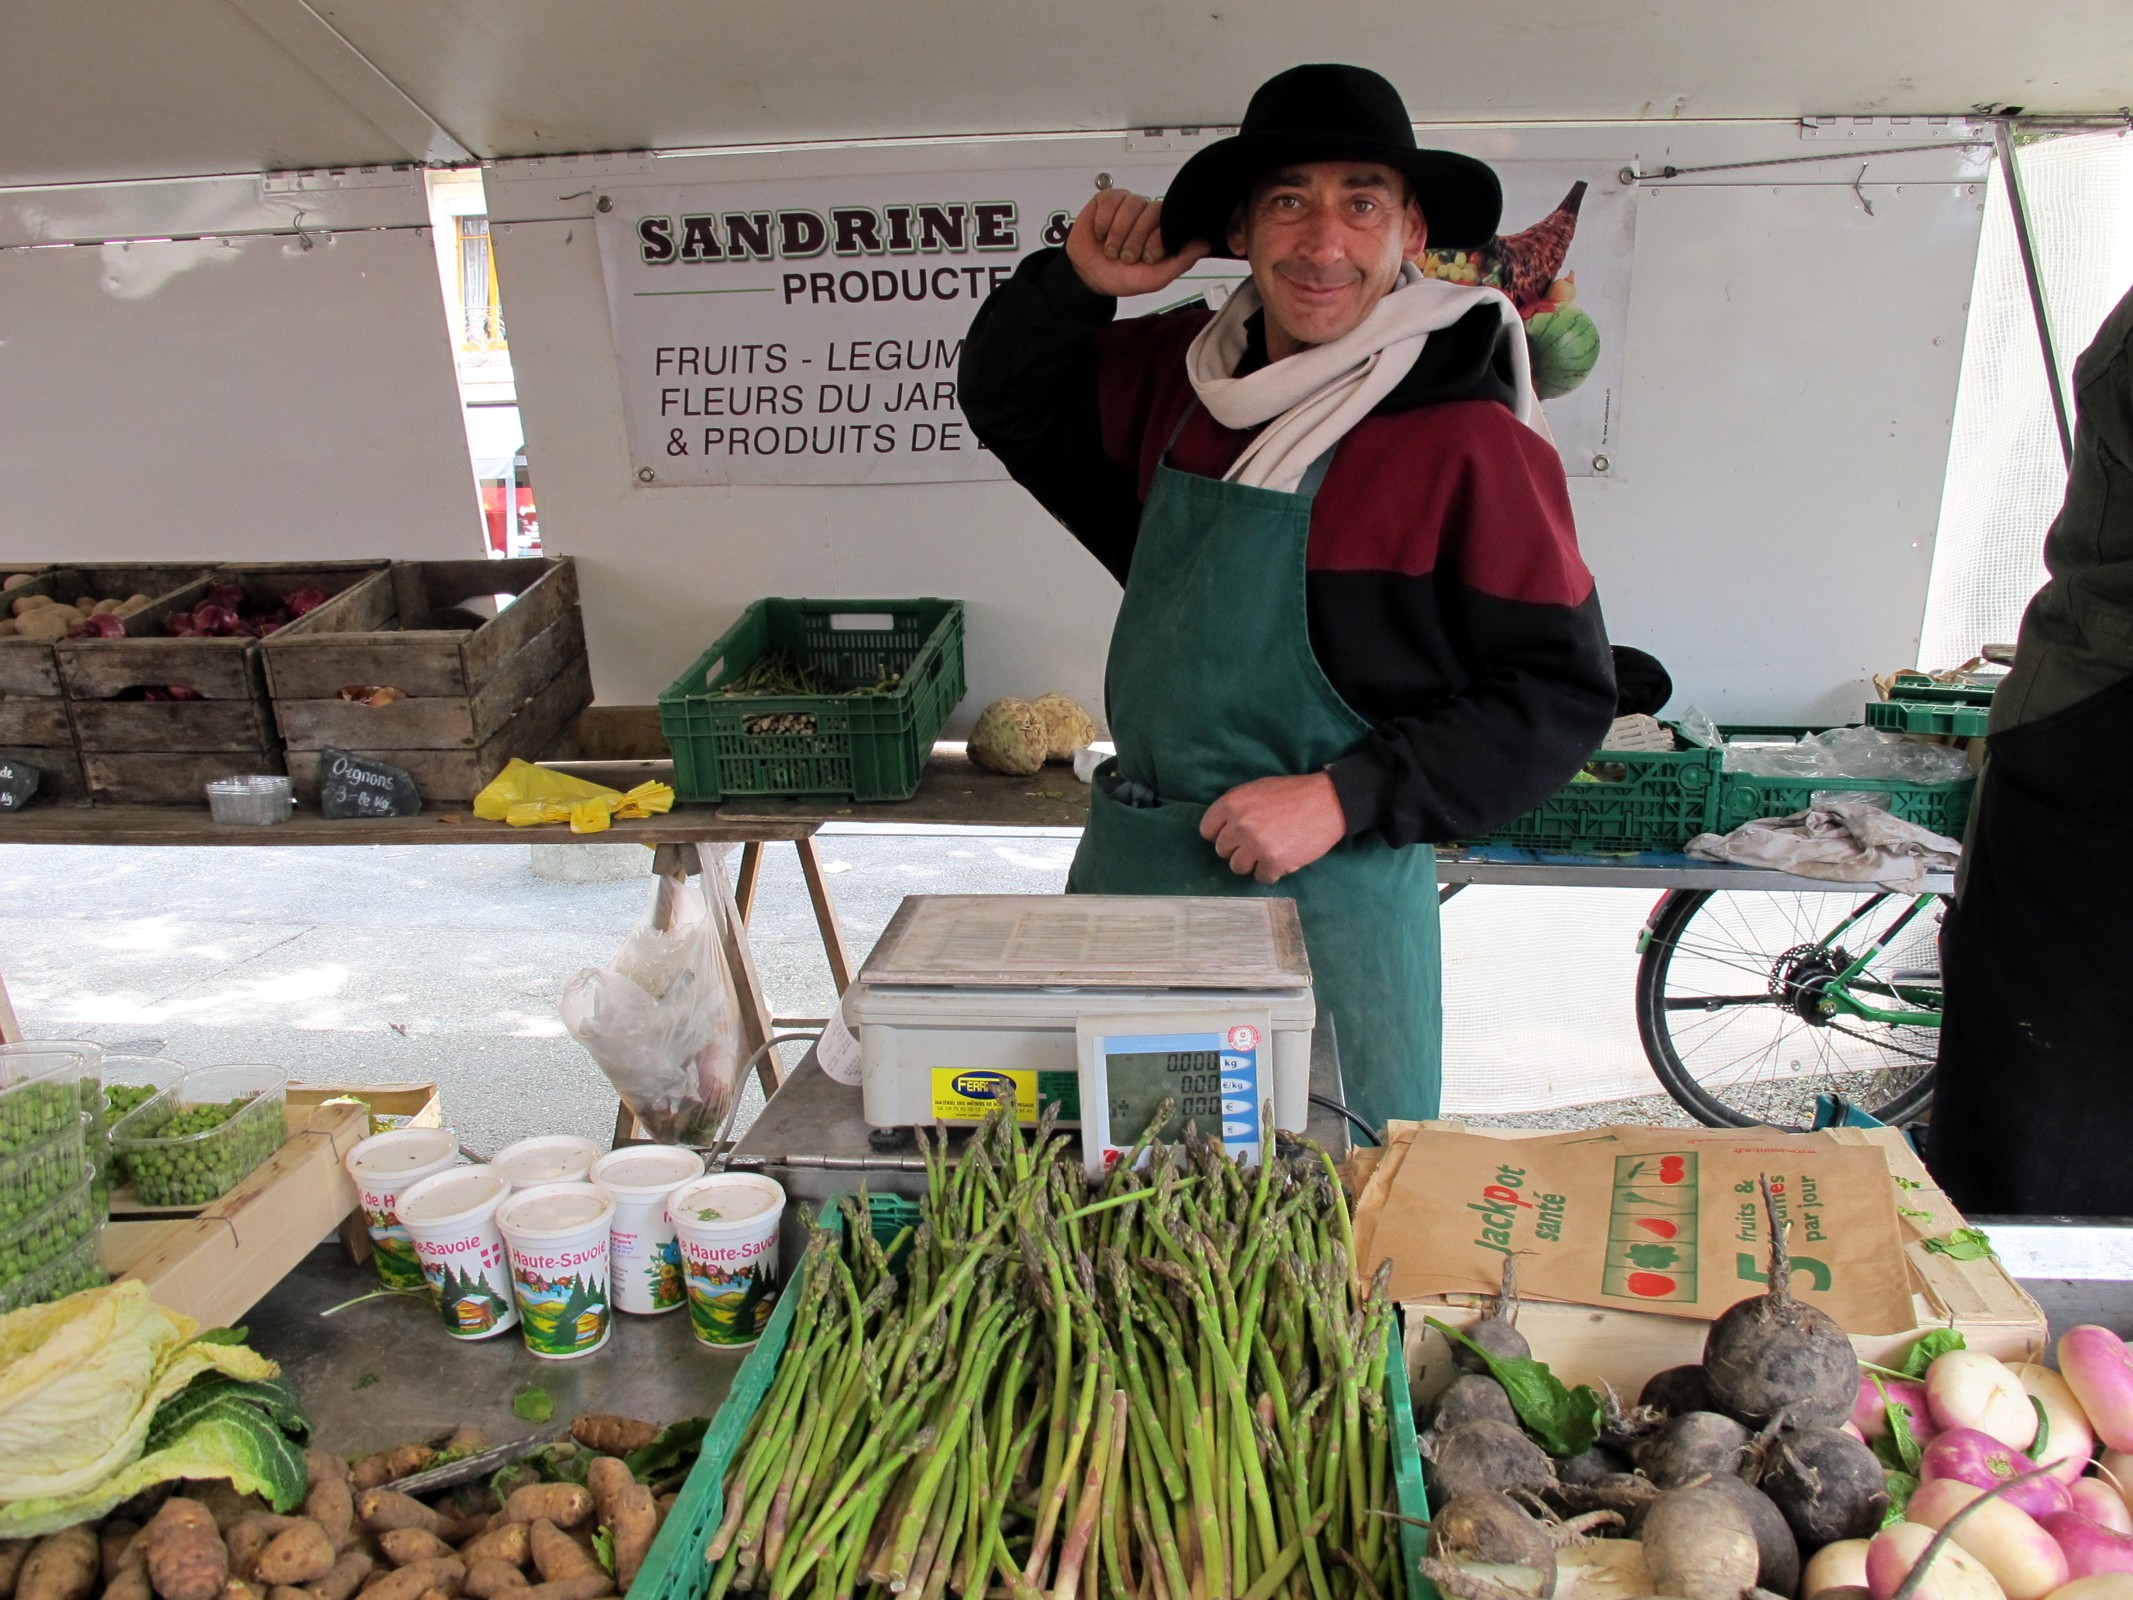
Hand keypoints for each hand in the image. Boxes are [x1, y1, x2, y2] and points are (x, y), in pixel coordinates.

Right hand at [1064, 189, 1211, 298]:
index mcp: (1162, 229)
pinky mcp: (1108, 198)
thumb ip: (1180, 262)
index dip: (1155, 241)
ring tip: (1111, 248)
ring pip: (1130, 205)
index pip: (1168, 221)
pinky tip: (1100, 233)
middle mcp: (1148, 213)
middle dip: (1134, 240)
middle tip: (1125, 257)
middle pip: (1149, 212)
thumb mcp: (1154, 279)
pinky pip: (1110, 200)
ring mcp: (1128, 204)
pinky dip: (1103, 222)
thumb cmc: (1122, 277)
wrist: (1088, 276)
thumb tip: (1204, 244)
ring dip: (1117, 233)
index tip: (1146, 258)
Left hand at [1199, 773, 1347, 883]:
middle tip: (1258, 841)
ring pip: (1237, 867)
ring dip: (1252, 862)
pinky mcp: (1274, 862)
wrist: (1328, 801)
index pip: (1207, 830)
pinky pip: (1261, 877)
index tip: (1235, 836)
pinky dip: (1272, 872)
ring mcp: (1256, 845)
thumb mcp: (1257, 789)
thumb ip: (1236, 808)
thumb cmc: (1293, 793)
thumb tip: (1221, 830)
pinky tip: (1283, 859)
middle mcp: (1239, 824)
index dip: (1221, 834)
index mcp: (1232, 803)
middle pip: (1222, 850)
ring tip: (1269, 852)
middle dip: (1238, 848)